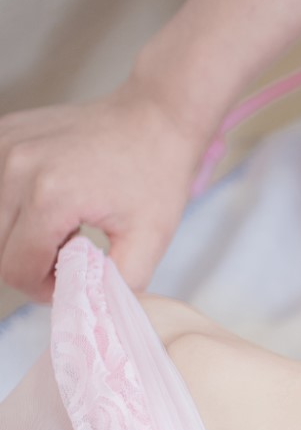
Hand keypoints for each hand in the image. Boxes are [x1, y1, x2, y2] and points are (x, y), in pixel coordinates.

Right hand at [0, 75, 208, 302]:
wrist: (153, 117)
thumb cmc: (155, 177)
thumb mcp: (149, 242)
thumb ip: (114, 286)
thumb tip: (87, 311)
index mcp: (50, 197)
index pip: (16, 269)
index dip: (41, 288)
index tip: (72, 281)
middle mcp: (16, 167)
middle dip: (31, 265)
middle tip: (70, 256)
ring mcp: (4, 146)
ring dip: (21, 236)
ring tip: (63, 227)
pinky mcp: (2, 135)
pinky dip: (14, 207)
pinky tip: (50, 203)